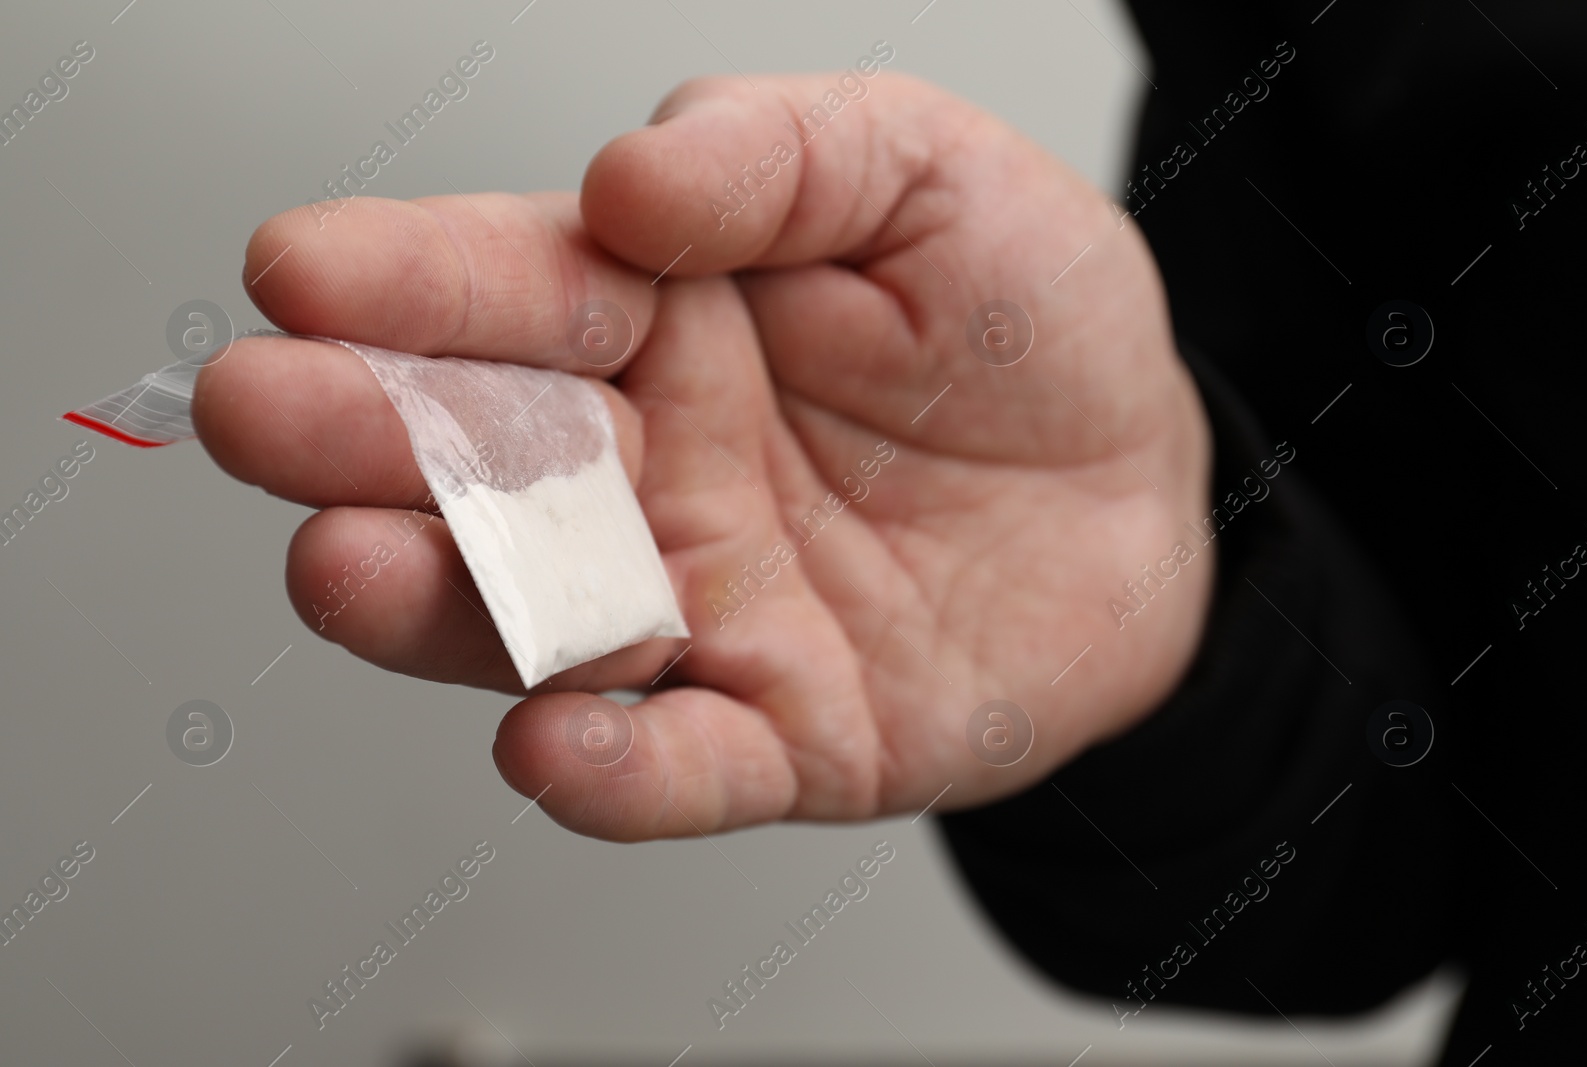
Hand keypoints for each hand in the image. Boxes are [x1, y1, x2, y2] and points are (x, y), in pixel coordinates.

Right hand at [193, 71, 1213, 839]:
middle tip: (267, 410)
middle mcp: (650, 471)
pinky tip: (556, 740)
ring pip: (543, 621)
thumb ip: (777, 155)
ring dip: (442, 606)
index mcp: (660, 322)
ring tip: (353, 567)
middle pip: (487, 462)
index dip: (410, 281)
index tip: (306, 269)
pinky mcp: (781, 729)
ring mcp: (703, 606)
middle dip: (369, 438)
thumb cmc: (1029, 326)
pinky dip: (617, 768)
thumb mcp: (924, 175)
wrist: (1135, 490)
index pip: (515, 294)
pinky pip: (685, 761)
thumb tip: (632, 181)